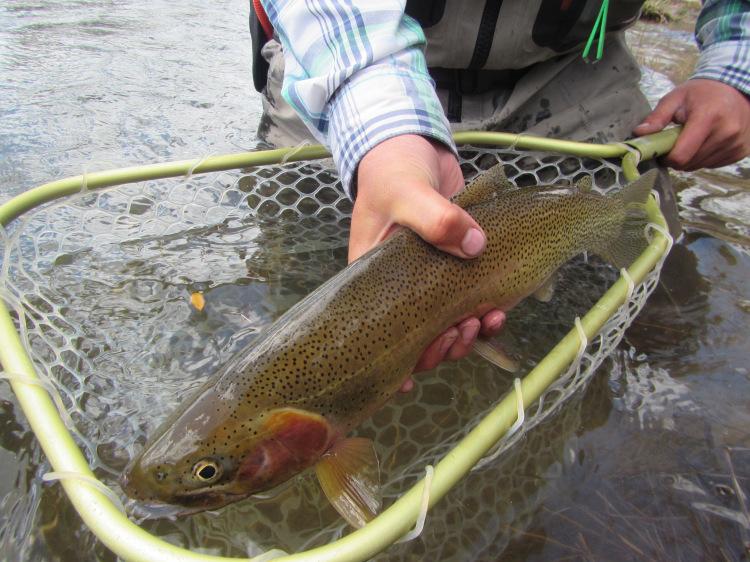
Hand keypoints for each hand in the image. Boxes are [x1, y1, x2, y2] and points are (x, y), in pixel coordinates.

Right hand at [351, 134, 505, 390]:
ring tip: (485, 318)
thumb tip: (475, 247)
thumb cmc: (393, 174)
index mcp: (376, 283)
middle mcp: (402, 290)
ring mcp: (431, 283)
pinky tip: (499, 309)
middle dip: (444, 345)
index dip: (404, 355)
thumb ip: (436, 218)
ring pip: (447, 327)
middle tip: (464, 327)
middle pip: (419, 339)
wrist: (414, 149)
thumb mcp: (407, 193)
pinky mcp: (458, 270)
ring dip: (467, 334)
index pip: (385, 333)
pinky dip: (486, 313)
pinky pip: (471, 303)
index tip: (427, 354)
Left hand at [633, 79, 749, 169]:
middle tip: (675, 142)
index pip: (681, 156)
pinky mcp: (740, 152)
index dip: (666, 157)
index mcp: (708, 118)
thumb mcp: (676, 98)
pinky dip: (703, 158)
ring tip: (691, 140)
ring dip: (689, 159)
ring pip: (699, 166)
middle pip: (688, 163)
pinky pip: (712, 165)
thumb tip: (639, 133)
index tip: (662, 150)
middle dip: (676, 157)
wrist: (737, 89)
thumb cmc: (702, 93)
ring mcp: (735, 144)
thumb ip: (657, 117)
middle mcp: (726, 133)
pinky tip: (705, 142)